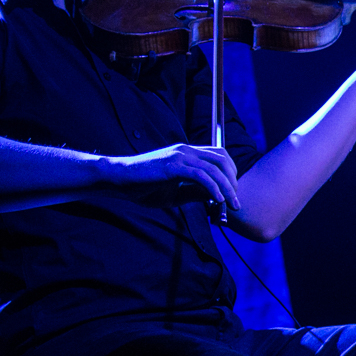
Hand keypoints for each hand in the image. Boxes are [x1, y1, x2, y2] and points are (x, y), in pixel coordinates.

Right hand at [106, 144, 240, 210]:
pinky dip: (213, 188)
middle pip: (222, 159)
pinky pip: (201, 176)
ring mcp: (180, 156)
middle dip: (233, 180)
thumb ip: (196, 192)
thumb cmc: (144, 187)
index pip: (219, 155)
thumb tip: (217, 197)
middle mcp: (186, 150)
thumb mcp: (176, 192)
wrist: (119, 179)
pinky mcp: (173, 166)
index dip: (231, 172)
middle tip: (235, 200)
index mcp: (187, 153)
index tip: (232, 191)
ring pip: (215, 168)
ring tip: (231, 204)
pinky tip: (217, 200)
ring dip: (227, 187)